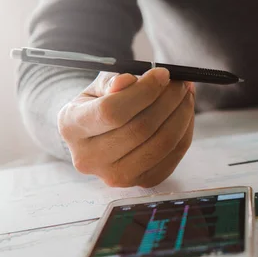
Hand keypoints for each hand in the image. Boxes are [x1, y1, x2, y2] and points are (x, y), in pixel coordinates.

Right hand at [58, 68, 194, 187]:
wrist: (98, 133)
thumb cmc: (100, 102)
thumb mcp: (99, 85)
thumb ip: (113, 81)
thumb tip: (128, 81)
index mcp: (71, 126)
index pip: (112, 112)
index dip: (143, 91)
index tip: (163, 74)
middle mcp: (88, 158)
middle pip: (140, 129)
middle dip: (169, 101)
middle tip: (182, 82)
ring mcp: (114, 176)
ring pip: (161, 144)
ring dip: (182, 115)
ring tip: (186, 95)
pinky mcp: (140, 183)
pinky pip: (173, 157)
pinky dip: (185, 132)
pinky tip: (185, 113)